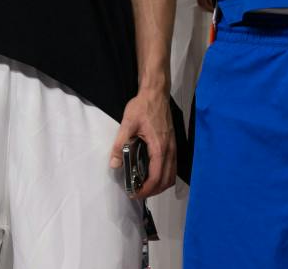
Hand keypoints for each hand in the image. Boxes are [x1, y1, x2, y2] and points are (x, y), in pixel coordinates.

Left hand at [108, 85, 176, 199]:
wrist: (156, 92)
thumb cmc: (143, 106)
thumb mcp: (127, 123)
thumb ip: (120, 144)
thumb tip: (114, 164)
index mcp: (159, 147)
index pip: (156, 177)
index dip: (146, 189)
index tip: (134, 193)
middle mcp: (170, 150)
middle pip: (166, 180)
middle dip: (153, 191)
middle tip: (137, 192)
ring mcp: (173, 147)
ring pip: (172, 175)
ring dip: (160, 185)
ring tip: (144, 186)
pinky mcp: (173, 144)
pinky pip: (172, 167)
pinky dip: (164, 176)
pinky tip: (153, 173)